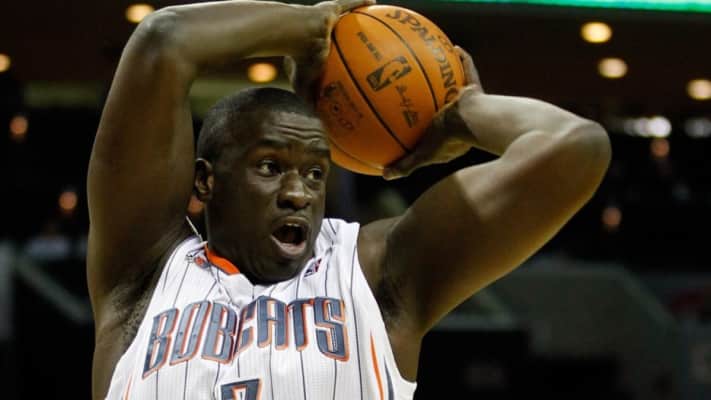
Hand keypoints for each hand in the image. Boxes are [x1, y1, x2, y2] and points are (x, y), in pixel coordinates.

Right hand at [284, 0, 375, 104]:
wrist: (292, 35)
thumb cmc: (298, 59)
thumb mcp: (303, 83)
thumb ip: (311, 98)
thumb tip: (318, 116)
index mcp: (314, 47)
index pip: (327, 50)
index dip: (334, 53)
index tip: (345, 60)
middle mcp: (320, 31)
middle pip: (338, 31)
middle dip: (348, 32)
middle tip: (361, 38)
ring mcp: (325, 17)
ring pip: (344, 15)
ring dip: (355, 14)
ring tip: (372, 15)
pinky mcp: (330, 7)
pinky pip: (349, 3)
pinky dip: (360, 1)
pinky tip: (374, 1)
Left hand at [383, 46, 483, 179]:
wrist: (476, 123)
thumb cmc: (451, 139)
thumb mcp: (424, 154)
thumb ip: (406, 165)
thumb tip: (384, 174)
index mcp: (448, 136)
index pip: (432, 133)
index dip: (422, 130)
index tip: (407, 124)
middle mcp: (459, 120)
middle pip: (442, 108)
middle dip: (432, 102)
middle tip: (416, 93)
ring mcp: (469, 105)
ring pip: (456, 89)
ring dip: (447, 79)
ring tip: (432, 64)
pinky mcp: (476, 90)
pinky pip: (469, 70)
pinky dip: (463, 59)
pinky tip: (453, 48)